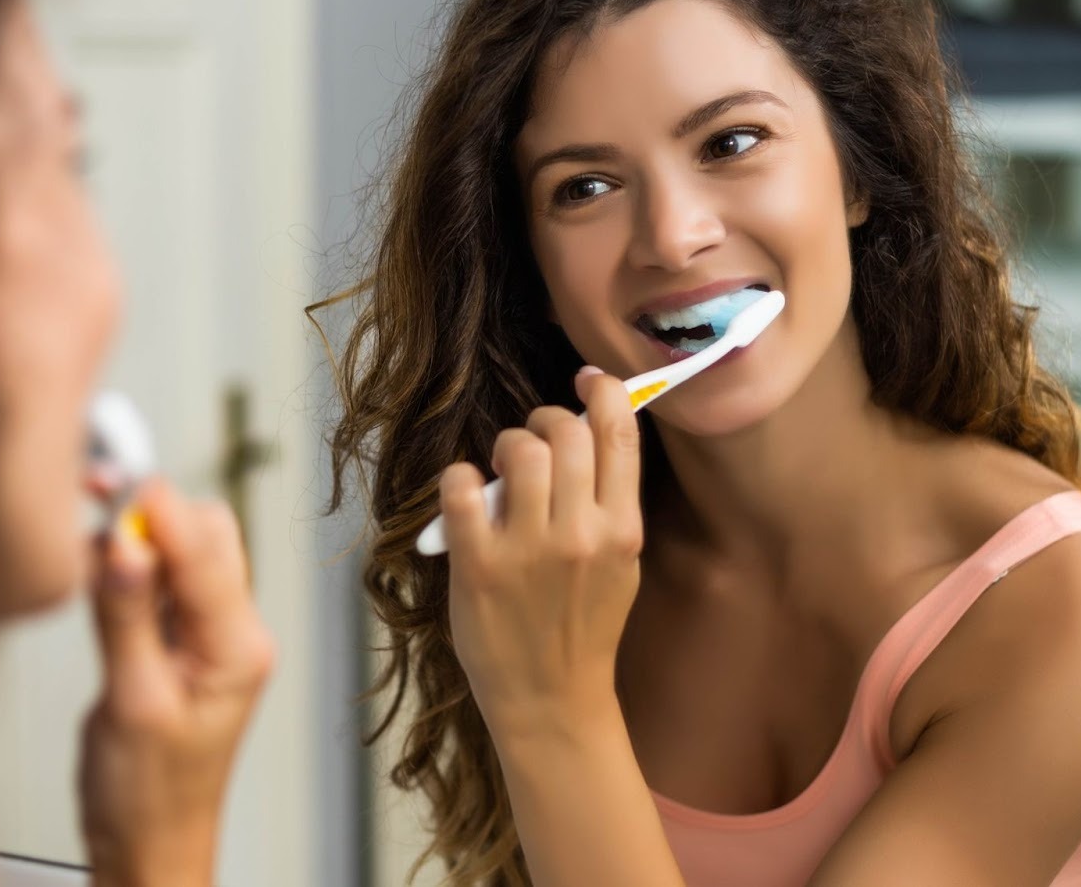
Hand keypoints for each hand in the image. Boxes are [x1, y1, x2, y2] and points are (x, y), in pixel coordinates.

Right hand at [79, 480, 274, 886]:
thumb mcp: (131, 702)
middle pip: (205, 535)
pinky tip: (93, 577)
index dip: (158, 508)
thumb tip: (122, 541)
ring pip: (181, 553)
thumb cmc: (147, 796)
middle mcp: (234, 632)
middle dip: (151, 513)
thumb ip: (126, 616)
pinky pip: (160, 584)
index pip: (206, 549)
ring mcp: (210, 635)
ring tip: (86, 548)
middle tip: (93, 499)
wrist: (148, 846)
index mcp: (238, 646)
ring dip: (135, 539)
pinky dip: (126, 570)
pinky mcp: (181, 642)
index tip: (111, 480)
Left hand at [441, 367, 642, 736]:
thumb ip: (609, 501)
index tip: (586, 382)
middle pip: (565, 430)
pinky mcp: (478, 566)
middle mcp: (580, 534)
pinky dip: (458, 480)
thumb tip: (589, 427)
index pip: (619, 432)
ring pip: (517, 449)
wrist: (552, 699)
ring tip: (500, 471)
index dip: (602, 391)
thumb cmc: (583, 624)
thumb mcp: (621, 563)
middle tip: (533, 445)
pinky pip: (460, 488)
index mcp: (622, 529)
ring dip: (505, 446)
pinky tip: (465, 494)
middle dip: (545, 422)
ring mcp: (527, 550)